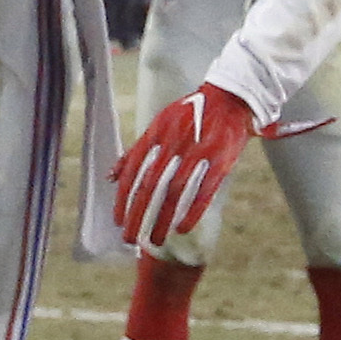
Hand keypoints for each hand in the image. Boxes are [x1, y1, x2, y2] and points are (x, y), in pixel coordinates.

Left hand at [110, 82, 252, 249]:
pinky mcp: (220, 161)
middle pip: (151, 187)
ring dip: (163, 220)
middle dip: (138, 216)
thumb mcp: (157, 126)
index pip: (133, 173)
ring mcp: (198, 153)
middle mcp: (174, 145)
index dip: (123, 199)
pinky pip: (204, 192)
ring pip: (175, 193)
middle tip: (130, 239)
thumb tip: (110, 176)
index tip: (117, 221)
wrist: (229, 99)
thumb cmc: (189, 115)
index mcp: (155, 135)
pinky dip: (192, 212)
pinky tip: (182, 229)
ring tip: (155, 241)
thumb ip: (135, 152)